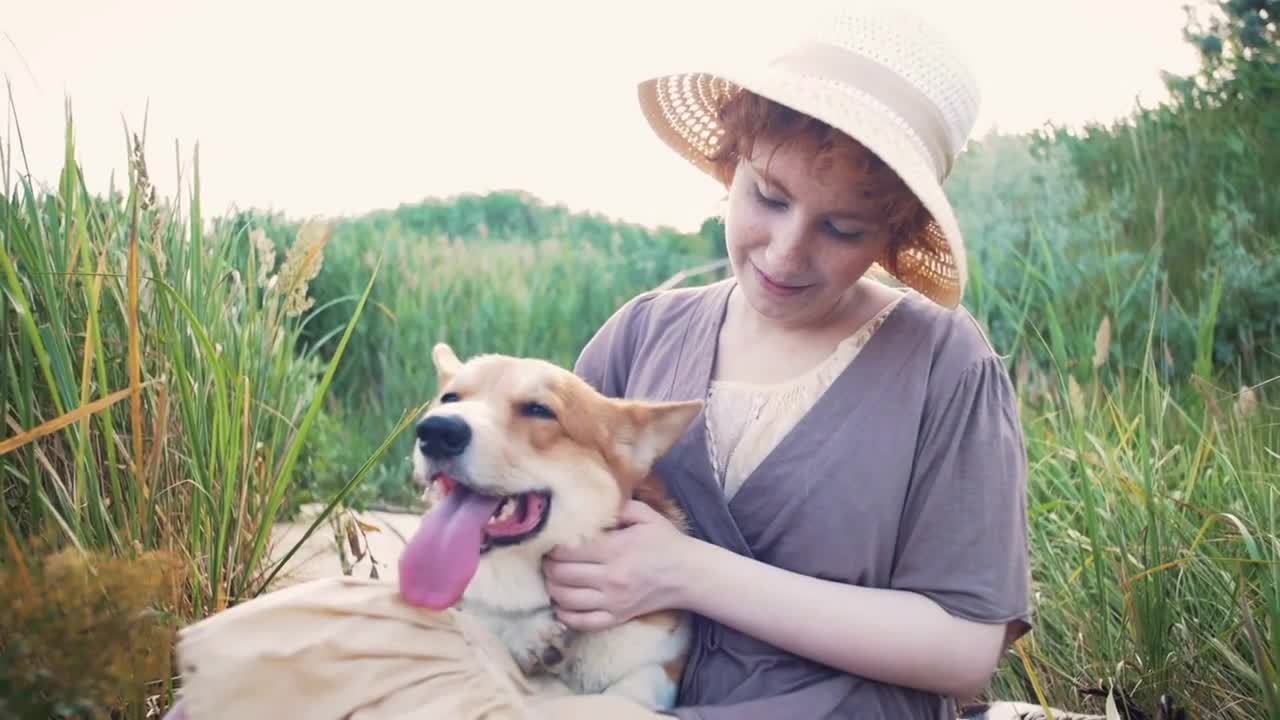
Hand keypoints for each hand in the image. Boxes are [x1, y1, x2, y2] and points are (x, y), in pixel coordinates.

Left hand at [542, 500, 694, 631]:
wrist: (688, 575)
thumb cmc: (665, 541)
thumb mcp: (645, 515)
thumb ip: (617, 507)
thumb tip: (589, 504)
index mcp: (616, 549)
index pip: (568, 551)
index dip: (552, 546)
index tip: (551, 541)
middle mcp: (611, 577)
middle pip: (561, 575)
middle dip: (548, 565)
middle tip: (548, 558)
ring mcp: (613, 601)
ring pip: (565, 599)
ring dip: (552, 587)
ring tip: (553, 577)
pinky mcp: (617, 618)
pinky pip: (581, 622)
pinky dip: (564, 614)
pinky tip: (561, 603)